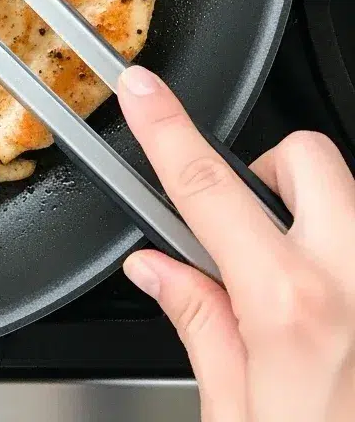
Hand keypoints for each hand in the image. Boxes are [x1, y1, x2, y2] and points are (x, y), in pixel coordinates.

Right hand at [118, 66, 354, 421]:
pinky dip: (342, 267)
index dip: (166, 128)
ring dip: (317, 223)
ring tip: (301, 295)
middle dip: (269, 171)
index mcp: (292, 310)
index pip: (208, 188)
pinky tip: (335, 326)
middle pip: (308, 160)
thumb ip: (203, 329)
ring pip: (352, 202)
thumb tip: (158, 270)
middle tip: (248, 223)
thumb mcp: (236, 421)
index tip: (143, 89)